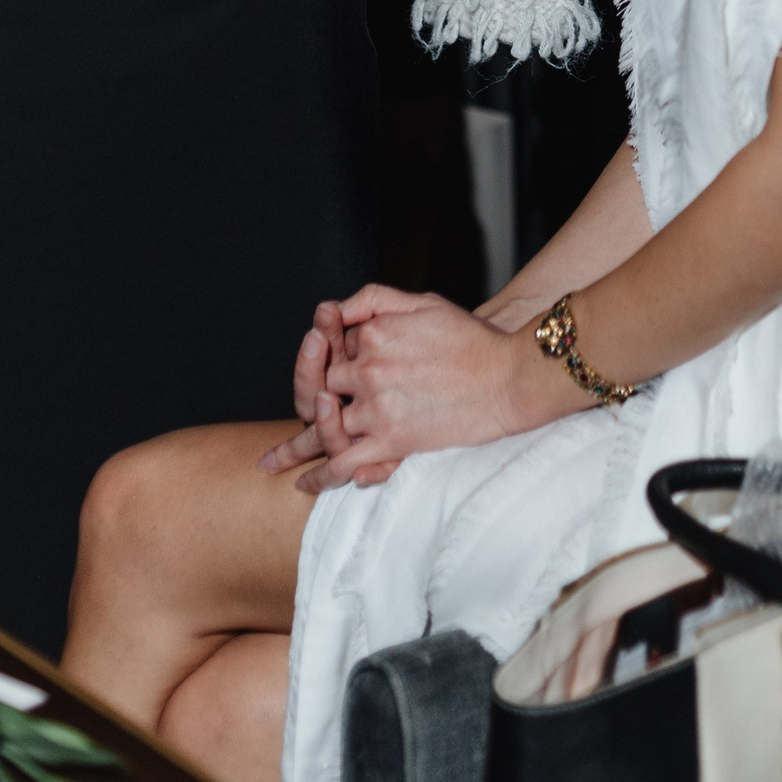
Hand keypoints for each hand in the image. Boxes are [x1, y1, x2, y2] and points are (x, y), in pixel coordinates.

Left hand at [263, 283, 541, 494]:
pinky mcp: (391, 441)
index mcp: (375, 334)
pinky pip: (343, 463)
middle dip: (304, 406)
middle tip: (279, 434)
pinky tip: (305, 483)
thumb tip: (337, 307)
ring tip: (274, 462)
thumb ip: (377, 299)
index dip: (329, 362)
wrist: (508, 377)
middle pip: (322, 390)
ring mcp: (378, 408)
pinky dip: (319, 476)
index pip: (336, 350)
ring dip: (295, 449)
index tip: (322, 373)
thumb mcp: (423, 303)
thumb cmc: (470, 338)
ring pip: (323, 431)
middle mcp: (369, 369)